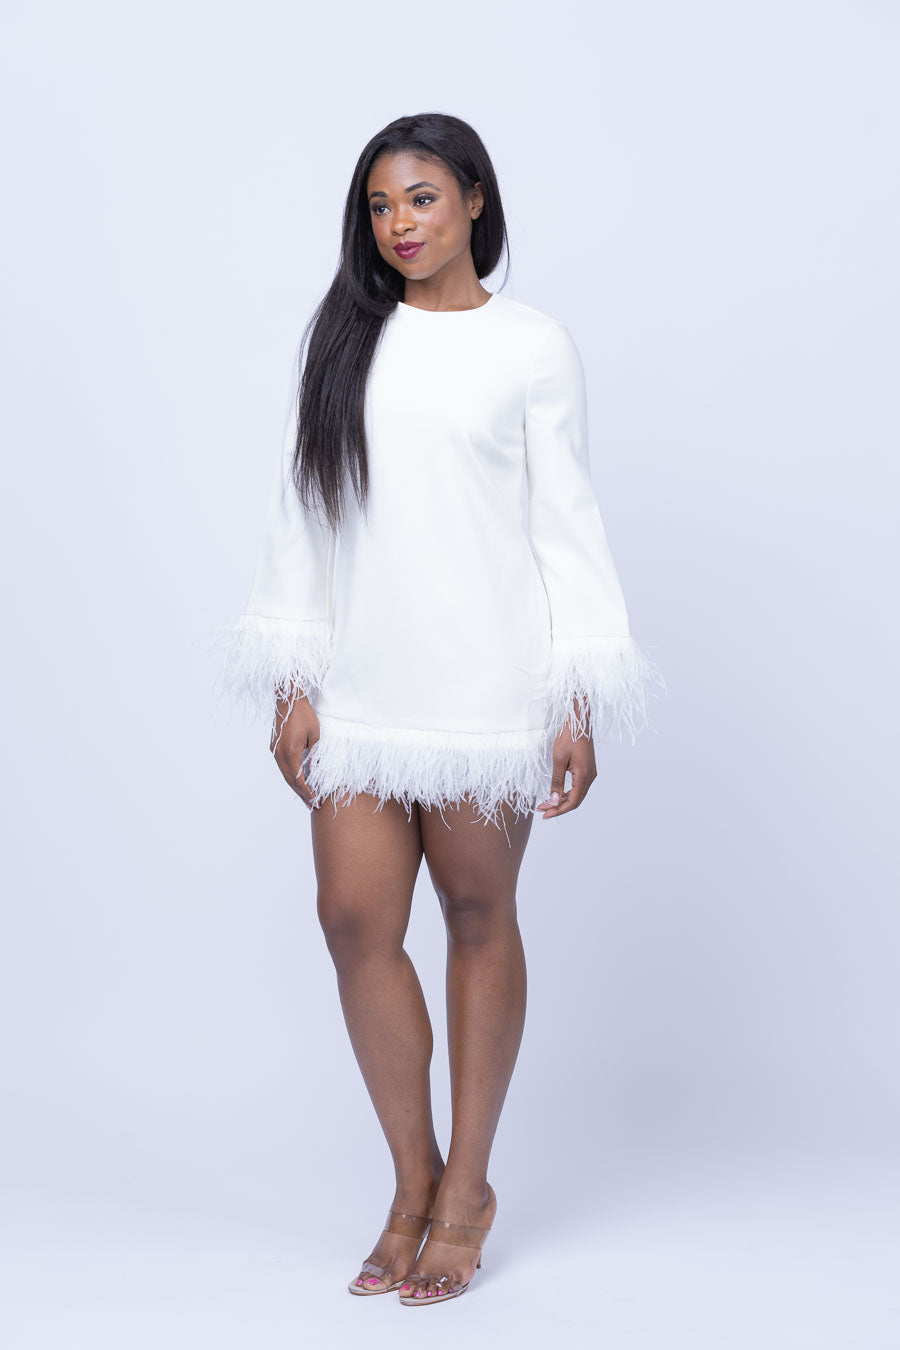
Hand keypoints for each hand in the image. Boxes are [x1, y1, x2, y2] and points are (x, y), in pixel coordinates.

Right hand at [270, 691, 319, 809]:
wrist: (288, 699)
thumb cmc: (304, 714)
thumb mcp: (316, 735)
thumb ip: (315, 754)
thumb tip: (318, 771)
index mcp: (290, 752)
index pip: (298, 779)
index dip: (307, 792)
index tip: (316, 800)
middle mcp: (279, 754)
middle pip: (290, 781)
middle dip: (301, 794)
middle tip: (312, 805)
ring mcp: (275, 751)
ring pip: (285, 775)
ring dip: (295, 786)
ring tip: (306, 796)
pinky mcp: (274, 747)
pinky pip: (282, 766)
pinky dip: (290, 776)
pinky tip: (298, 780)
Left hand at [536, 705, 596, 819]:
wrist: (579, 722)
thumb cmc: (569, 737)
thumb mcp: (558, 760)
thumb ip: (556, 781)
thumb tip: (553, 800)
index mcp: (584, 776)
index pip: (572, 802)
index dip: (558, 810)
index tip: (545, 814)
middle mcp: (590, 777)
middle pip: (575, 800)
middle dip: (558, 807)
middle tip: (542, 809)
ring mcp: (590, 774)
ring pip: (577, 794)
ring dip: (562, 800)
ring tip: (546, 802)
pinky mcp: (587, 770)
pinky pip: (578, 786)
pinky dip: (567, 792)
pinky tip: (556, 793)